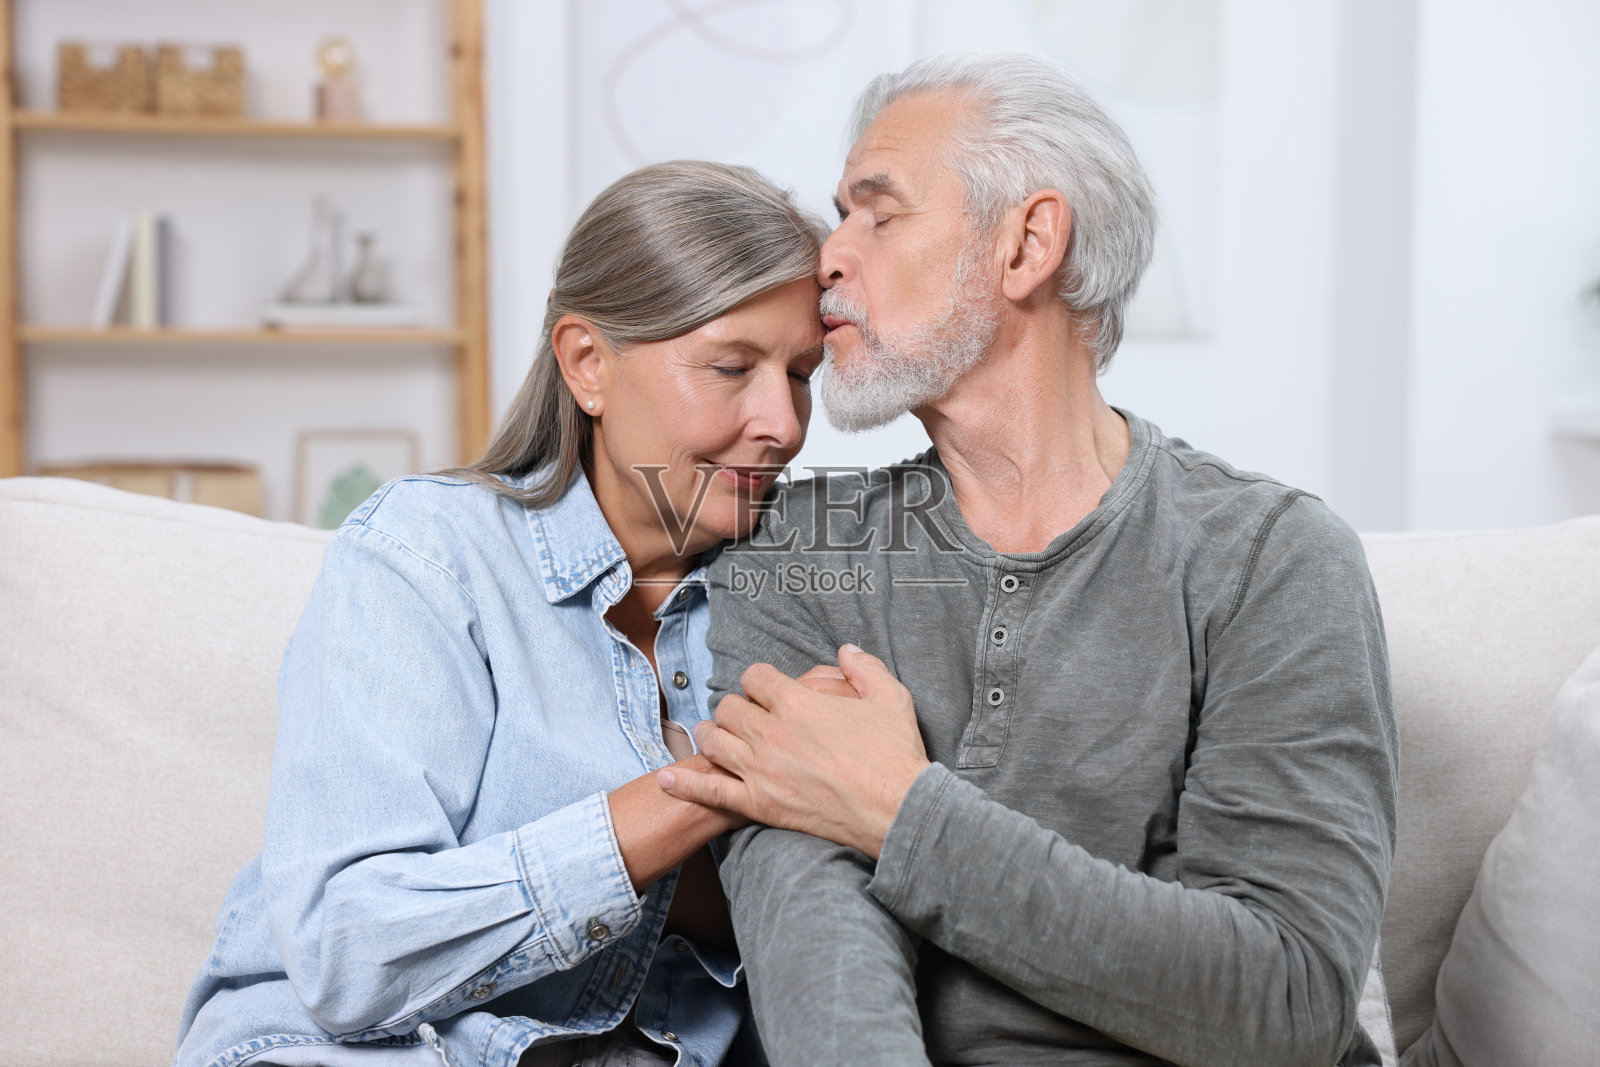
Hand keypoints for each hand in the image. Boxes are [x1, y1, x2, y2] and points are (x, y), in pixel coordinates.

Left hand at [657, 645, 929, 858]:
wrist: (897, 812)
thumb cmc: (896, 755)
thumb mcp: (890, 696)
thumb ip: (864, 667)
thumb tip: (846, 650)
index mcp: (797, 701)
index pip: (755, 676)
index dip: (759, 680)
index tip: (766, 689)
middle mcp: (771, 732)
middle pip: (729, 707)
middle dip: (736, 708)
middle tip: (745, 716)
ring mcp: (760, 770)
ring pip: (713, 742)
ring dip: (711, 735)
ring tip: (715, 736)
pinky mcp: (759, 804)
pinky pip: (710, 791)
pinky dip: (685, 784)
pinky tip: (667, 778)